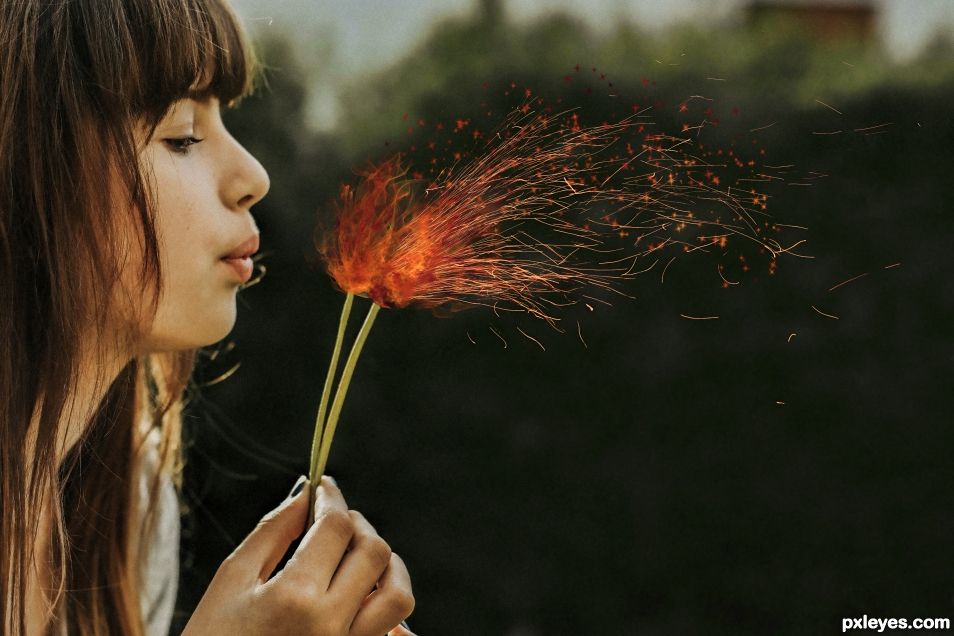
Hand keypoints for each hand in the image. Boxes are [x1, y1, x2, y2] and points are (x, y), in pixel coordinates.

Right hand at [183, 476, 414, 635]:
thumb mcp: (232, 579)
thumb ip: (273, 530)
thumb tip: (306, 492)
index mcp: (296, 597)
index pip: (337, 527)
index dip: (332, 498)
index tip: (324, 488)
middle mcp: (331, 624)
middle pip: (374, 553)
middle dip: (358, 526)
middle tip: (336, 520)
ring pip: (398, 596)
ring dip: (386, 566)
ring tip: (359, 557)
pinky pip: (390, 634)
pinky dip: (388, 609)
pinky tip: (363, 595)